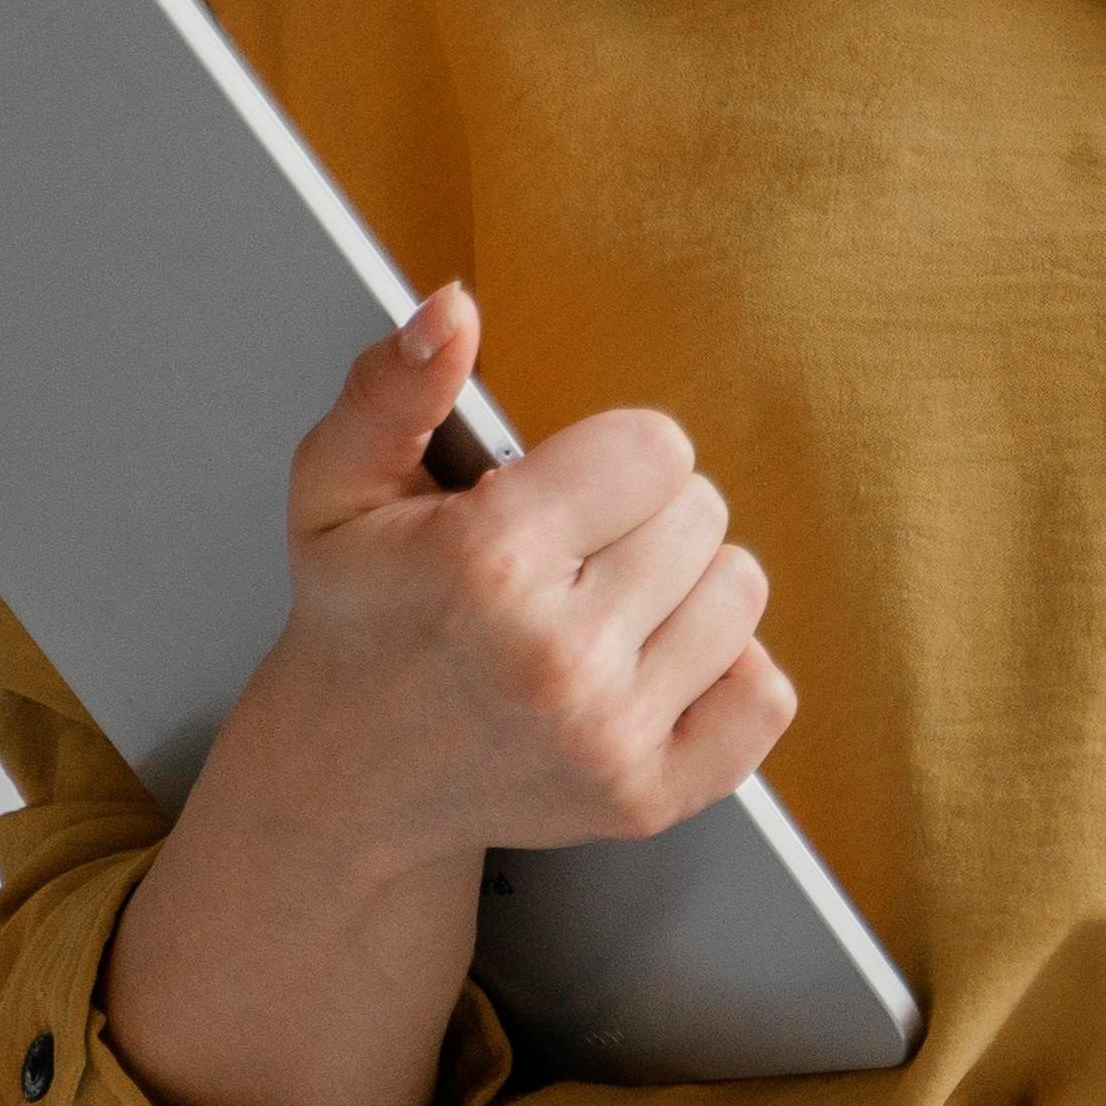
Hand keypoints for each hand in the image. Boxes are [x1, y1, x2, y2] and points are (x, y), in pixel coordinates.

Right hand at [98, 286, 792, 1105]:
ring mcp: (608, 738)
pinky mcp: (651, 798)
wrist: (352, 778)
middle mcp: (555, 658)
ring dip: (682, 587)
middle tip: (567, 557)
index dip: (610, 458)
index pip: (658, 447)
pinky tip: (646, 665)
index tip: (556, 493)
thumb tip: (453, 307)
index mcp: (487, 564)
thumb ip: (394, 385)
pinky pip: (767, 694)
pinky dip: (724, 670)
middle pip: (703, 513)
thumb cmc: (358, 617)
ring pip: (741, 591)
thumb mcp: (338, 487)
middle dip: (641, 518)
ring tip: (600, 608)